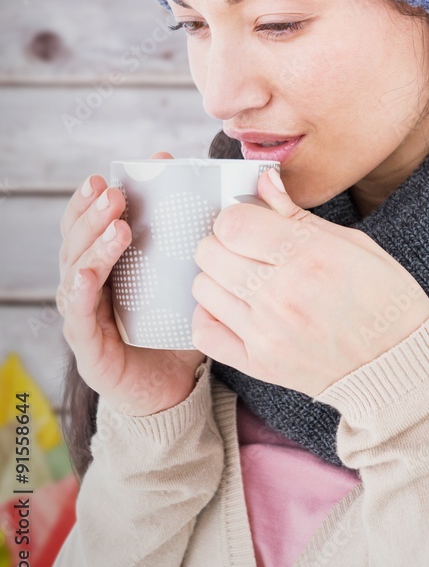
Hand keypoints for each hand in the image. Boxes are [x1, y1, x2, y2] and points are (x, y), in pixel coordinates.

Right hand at [57, 151, 205, 416]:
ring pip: (75, 271)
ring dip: (92, 244)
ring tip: (116, 224)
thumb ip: (189, 241)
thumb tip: (215, 194)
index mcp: (106, 267)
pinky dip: (79, 291)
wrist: (173, 390)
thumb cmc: (175, 329)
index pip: (89, 226)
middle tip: (113, 192)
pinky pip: (77, 316)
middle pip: (77, 241)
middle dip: (91, 214)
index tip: (110, 176)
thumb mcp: (183, 280)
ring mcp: (83, 316)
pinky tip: (86, 274)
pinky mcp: (88, 348)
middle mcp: (86, 287)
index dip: (92, 200)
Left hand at [191, 169, 428, 396]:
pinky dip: (211, 317)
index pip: (232, 223)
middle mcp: (282, 292)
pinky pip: (204, 332)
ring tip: (245, 279)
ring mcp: (267, 331)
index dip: (236, 217)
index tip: (250, 222)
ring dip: (218, 278)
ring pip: (203, 287)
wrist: (399, 363)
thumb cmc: (384, 298)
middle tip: (246, 249)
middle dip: (223, 242)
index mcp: (309, 255)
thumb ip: (298, 213)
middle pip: (210, 251)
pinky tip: (234, 310)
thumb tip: (263, 181)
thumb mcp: (354, 244)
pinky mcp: (260, 363)